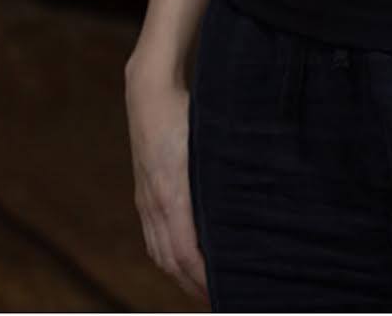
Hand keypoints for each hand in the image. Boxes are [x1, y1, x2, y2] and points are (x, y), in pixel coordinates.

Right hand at [125, 64, 209, 305]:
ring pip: (159, 253)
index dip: (204, 278)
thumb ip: (222, 175)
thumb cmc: (186, 114)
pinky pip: (152, 239)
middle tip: (223, 299)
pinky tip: (180, 263)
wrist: (150, 94)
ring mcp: (146, 202)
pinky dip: (166, 259)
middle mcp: (155, 204)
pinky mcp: (144, 195)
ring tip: (203, 289)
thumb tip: (248, 202)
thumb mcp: (209, 144)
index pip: (186, 253)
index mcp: (172, 196)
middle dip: (194, 286)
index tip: (225, 292)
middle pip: (171, 261)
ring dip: (180, 276)